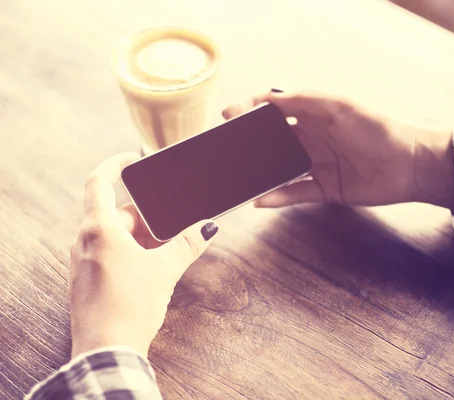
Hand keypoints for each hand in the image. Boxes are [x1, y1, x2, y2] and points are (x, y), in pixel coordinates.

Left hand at [69, 153, 218, 357]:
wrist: (108, 350)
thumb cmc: (129, 306)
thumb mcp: (165, 270)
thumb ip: (188, 244)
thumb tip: (208, 227)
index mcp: (98, 229)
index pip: (98, 181)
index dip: (115, 164)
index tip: (133, 158)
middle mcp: (84, 241)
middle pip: (115, 213)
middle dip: (145, 215)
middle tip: (171, 222)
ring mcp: (83, 262)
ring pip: (114, 235)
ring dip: (140, 236)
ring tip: (167, 247)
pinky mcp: (87, 280)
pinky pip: (109, 253)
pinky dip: (130, 252)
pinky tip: (152, 266)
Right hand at [223, 90, 453, 209]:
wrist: (411, 164)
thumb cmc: (378, 127)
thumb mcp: (338, 107)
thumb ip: (302, 100)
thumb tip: (267, 97)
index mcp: (315, 112)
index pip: (276, 107)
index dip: (251, 108)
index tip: (228, 115)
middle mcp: (313, 137)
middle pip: (274, 139)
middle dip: (251, 143)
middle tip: (227, 150)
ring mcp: (319, 163)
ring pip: (281, 167)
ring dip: (261, 172)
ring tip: (237, 177)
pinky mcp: (327, 188)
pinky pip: (296, 192)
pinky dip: (278, 196)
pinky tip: (261, 200)